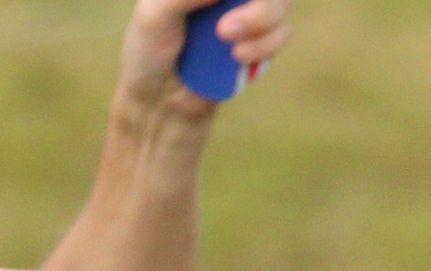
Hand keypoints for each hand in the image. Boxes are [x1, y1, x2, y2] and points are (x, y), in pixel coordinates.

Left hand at [117, 0, 291, 117]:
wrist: (159, 101)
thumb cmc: (149, 51)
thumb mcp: (154, 14)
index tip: (229, 5)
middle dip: (261, 5)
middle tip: (225, 30)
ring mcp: (249, 11)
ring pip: (281, 3)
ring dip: (262, 22)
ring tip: (233, 50)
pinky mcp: (260, 40)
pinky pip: (282, 32)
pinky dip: (265, 46)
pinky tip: (238, 59)